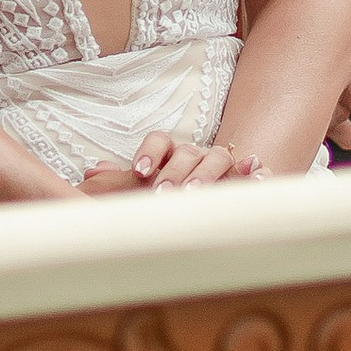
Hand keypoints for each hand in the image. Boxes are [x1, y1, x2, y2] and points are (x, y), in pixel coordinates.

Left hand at [78, 137, 260, 193]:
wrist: (202, 209)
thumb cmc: (162, 202)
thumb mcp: (136, 193)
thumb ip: (117, 182)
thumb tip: (93, 174)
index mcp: (169, 154)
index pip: (159, 141)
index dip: (149, 154)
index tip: (139, 173)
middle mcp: (195, 156)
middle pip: (185, 152)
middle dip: (173, 172)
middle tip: (163, 195)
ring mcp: (222, 165)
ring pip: (217, 158)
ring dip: (205, 174)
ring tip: (194, 193)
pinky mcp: (247, 180)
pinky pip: (255, 172)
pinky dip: (257, 173)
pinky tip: (257, 179)